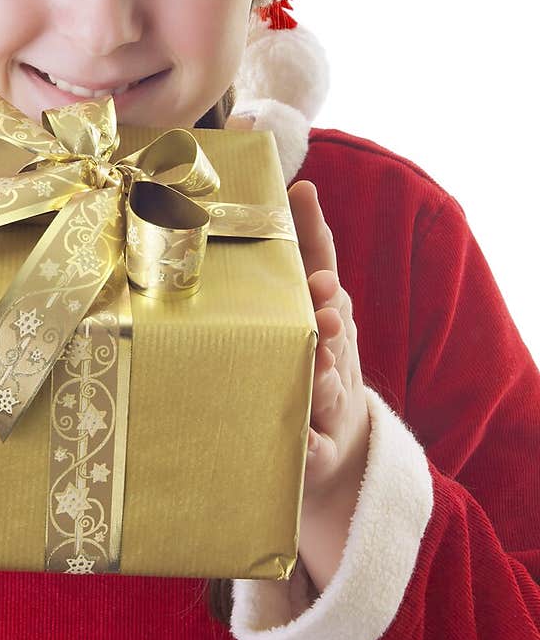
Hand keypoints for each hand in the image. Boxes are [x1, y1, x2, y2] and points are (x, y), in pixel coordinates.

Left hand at [288, 179, 370, 590]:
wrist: (335, 446)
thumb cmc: (310, 357)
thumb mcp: (311, 303)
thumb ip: (308, 247)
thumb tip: (303, 187)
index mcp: (328, 321)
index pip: (327, 289)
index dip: (324, 277)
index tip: (317, 271)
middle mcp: (335, 360)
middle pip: (336, 339)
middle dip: (330, 324)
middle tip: (323, 314)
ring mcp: (328, 407)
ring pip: (328, 390)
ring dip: (323, 378)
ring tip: (318, 368)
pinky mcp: (315, 452)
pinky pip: (314, 451)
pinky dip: (311, 448)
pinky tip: (305, 444)